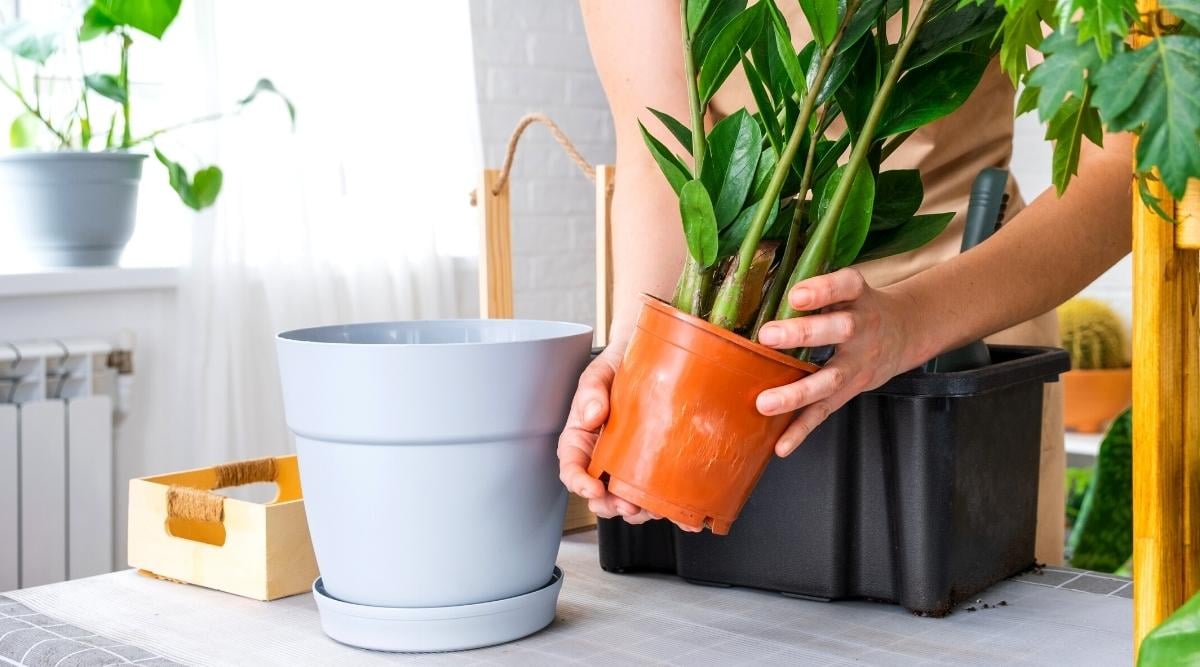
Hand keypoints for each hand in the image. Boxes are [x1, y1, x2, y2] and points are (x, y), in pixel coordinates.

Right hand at [557, 343, 664, 524]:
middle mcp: (603, 458)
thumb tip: (591, 414)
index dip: (578, 482)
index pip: (572, 467)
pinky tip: (683, 515)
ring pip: (627, 501)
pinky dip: (669, 509)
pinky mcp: (654, 469)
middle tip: (627, 505)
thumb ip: (591, 390)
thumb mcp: (600, 372)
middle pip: (598, 494)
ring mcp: (629, 466)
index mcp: (582, 438)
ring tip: (654, 508)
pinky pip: (657, 494)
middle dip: (610, 505)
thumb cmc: (619, 366)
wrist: (654, 358)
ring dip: (638, 512)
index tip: (591, 488)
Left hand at [754, 268, 917, 456]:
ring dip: (797, 392)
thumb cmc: (859, 307)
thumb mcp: (847, 289)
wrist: (905, 333)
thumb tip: (756, 289)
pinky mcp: (850, 390)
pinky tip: (781, 445)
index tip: (797, 294)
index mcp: (859, 297)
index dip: (824, 291)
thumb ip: (815, 291)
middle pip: (840, 330)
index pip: (846, 286)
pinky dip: (802, 430)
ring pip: (831, 378)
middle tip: (768, 336)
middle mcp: (862, 329)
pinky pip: (825, 411)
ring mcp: (858, 363)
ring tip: (765, 403)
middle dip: (805, 334)